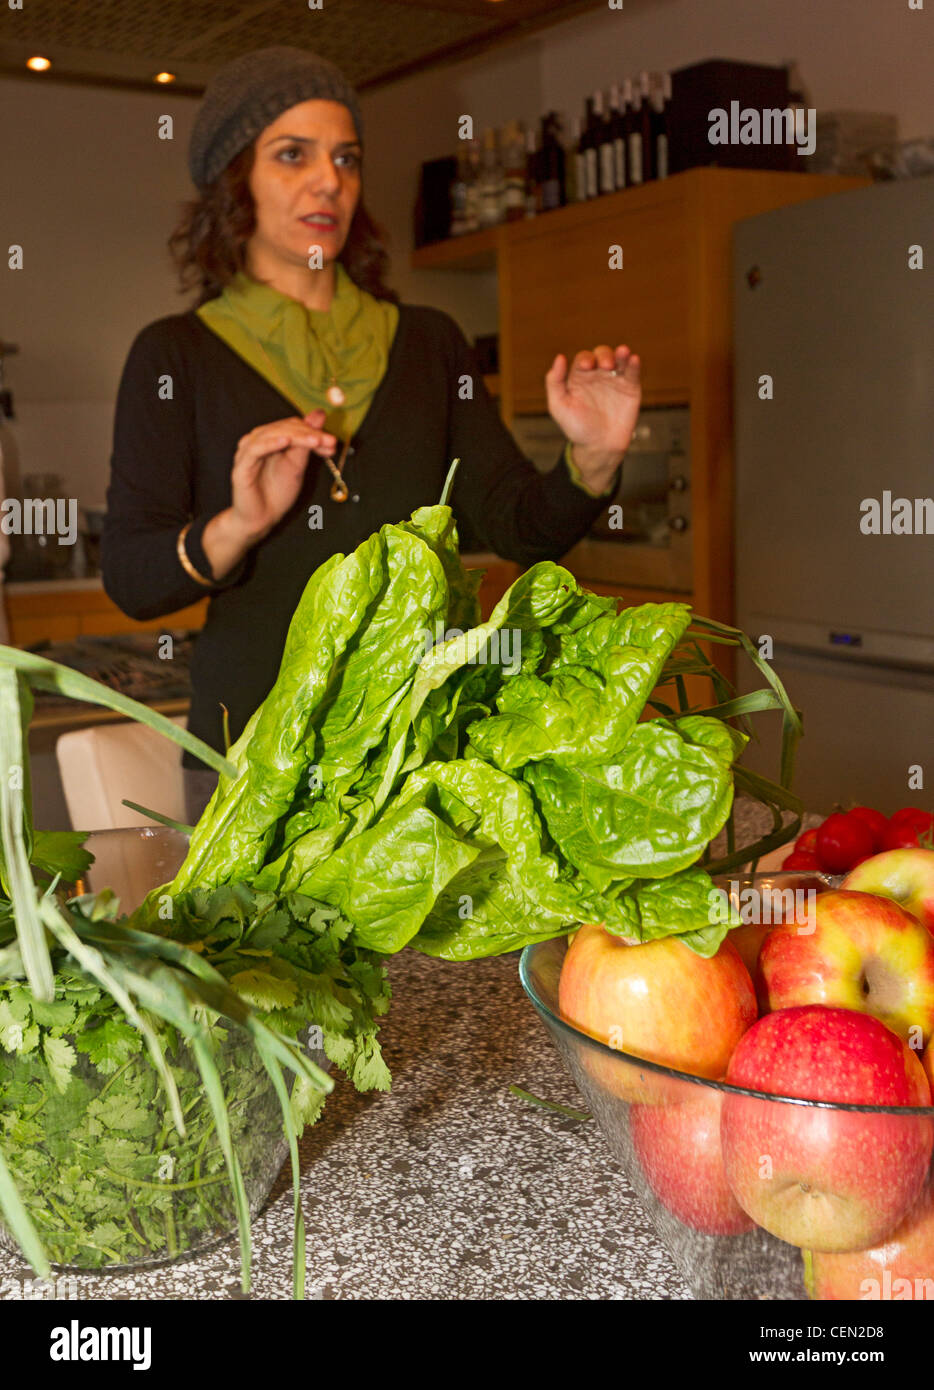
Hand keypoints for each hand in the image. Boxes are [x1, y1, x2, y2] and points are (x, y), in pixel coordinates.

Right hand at [230, 409, 336, 540]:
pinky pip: (255, 449)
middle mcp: (257, 441)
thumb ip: (307, 442)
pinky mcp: (241, 466)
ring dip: (296, 436)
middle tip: (329, 442)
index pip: (293, 426)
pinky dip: (270, 443)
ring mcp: (248, 452)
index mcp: (270, 439)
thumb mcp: (298, 465)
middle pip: (284, 427)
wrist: (261, 519)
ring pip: (271, 434)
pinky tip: (285, 442)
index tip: (332, 442)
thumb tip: (319, 414)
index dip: (314, 431)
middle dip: (309, 434)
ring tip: (315, 441)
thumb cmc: (277, 493)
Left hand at [545, 345, 641, 493]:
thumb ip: (554, 382)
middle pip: (602, 354)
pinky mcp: (630, 388)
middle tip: (605, 366)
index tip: (586, 366)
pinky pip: (633, 372)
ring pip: (619, 359)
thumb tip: (560, 357)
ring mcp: (615, 380)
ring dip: (620, 354)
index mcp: (580, 376)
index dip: (585, 358)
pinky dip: (634, 364)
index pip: (583, 358)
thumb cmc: (577, 428)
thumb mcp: (558, 406)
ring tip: (623, 352)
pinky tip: (633, 359)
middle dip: (604, 355)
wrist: (599, 447)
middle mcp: (597, 374)